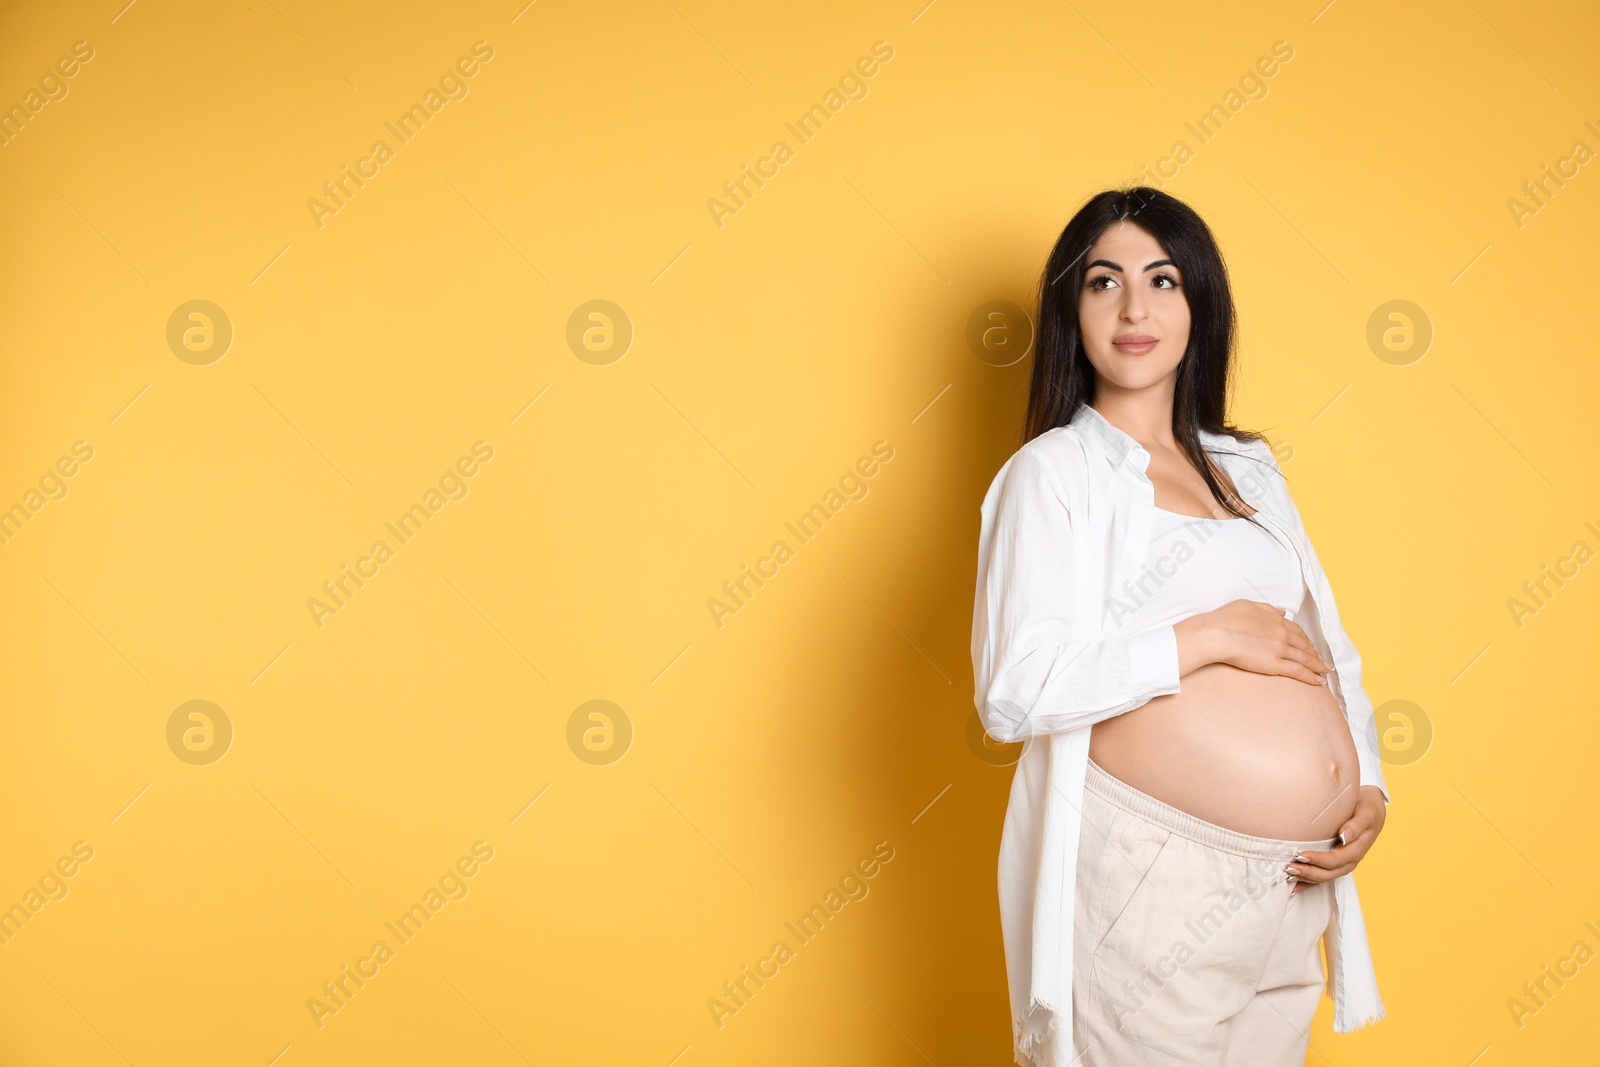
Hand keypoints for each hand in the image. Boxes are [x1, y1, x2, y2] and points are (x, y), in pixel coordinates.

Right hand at [1191, 599, 1333, 686]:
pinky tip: (1318, 681)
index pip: (1296, 630)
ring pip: (1304, 658)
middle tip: (1323, 661)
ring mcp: (1279, 649)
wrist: (1216, 633)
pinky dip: (1310, 676)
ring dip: (1318, 665)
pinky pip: (1297, 671)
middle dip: (1315, 653)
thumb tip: (1282, 612)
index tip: (1311, 645)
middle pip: (1304, 645)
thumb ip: (1267, 609)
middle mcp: (1281, 633)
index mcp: (1275, 619)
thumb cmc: (1225, 619)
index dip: (1305, 639)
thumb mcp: (1247, 605)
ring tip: (1326, 671)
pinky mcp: (1274, 664)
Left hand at [1285, 785, 1387, 893]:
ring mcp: (1342, 863)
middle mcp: (1349, 860)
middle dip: (1309, 872)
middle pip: (1329, 873)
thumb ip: (1357, 825)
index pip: (1337, 859)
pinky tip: (1293, 886)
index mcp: (1357, 849)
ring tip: (1287, 874)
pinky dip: (1308, 882)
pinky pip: (1321, 876)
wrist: (1369, 809)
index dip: (1319, 860)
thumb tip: (1344, 836)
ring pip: (1324, 877)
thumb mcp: (1366, 813)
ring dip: (1306, 878)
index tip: (1301, 855)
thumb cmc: (1367, 808)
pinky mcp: (1334, 863)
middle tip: (1289, 867)